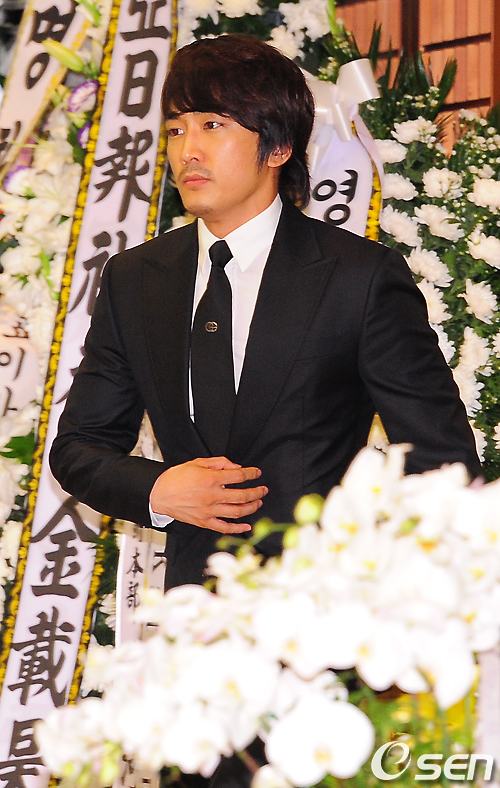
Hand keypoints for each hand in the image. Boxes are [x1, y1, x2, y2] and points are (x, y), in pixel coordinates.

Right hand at [150, 456, 267, 532]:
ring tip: (258, 503)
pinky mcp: (204, 522)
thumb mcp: (198, 462)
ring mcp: (209, 511)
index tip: (257, 473)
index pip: (239, 476)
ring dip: (251, 507)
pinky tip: (247, 526)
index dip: (251, 474)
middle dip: (256, 492)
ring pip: (237, 512)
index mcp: (211, 479)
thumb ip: (219, 463)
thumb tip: (236, 467)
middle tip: (263, 489)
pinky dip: (237, 529)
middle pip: (242, 495)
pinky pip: (224, 528)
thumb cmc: (177, 477)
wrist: (159, 494)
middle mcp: (212, 496)